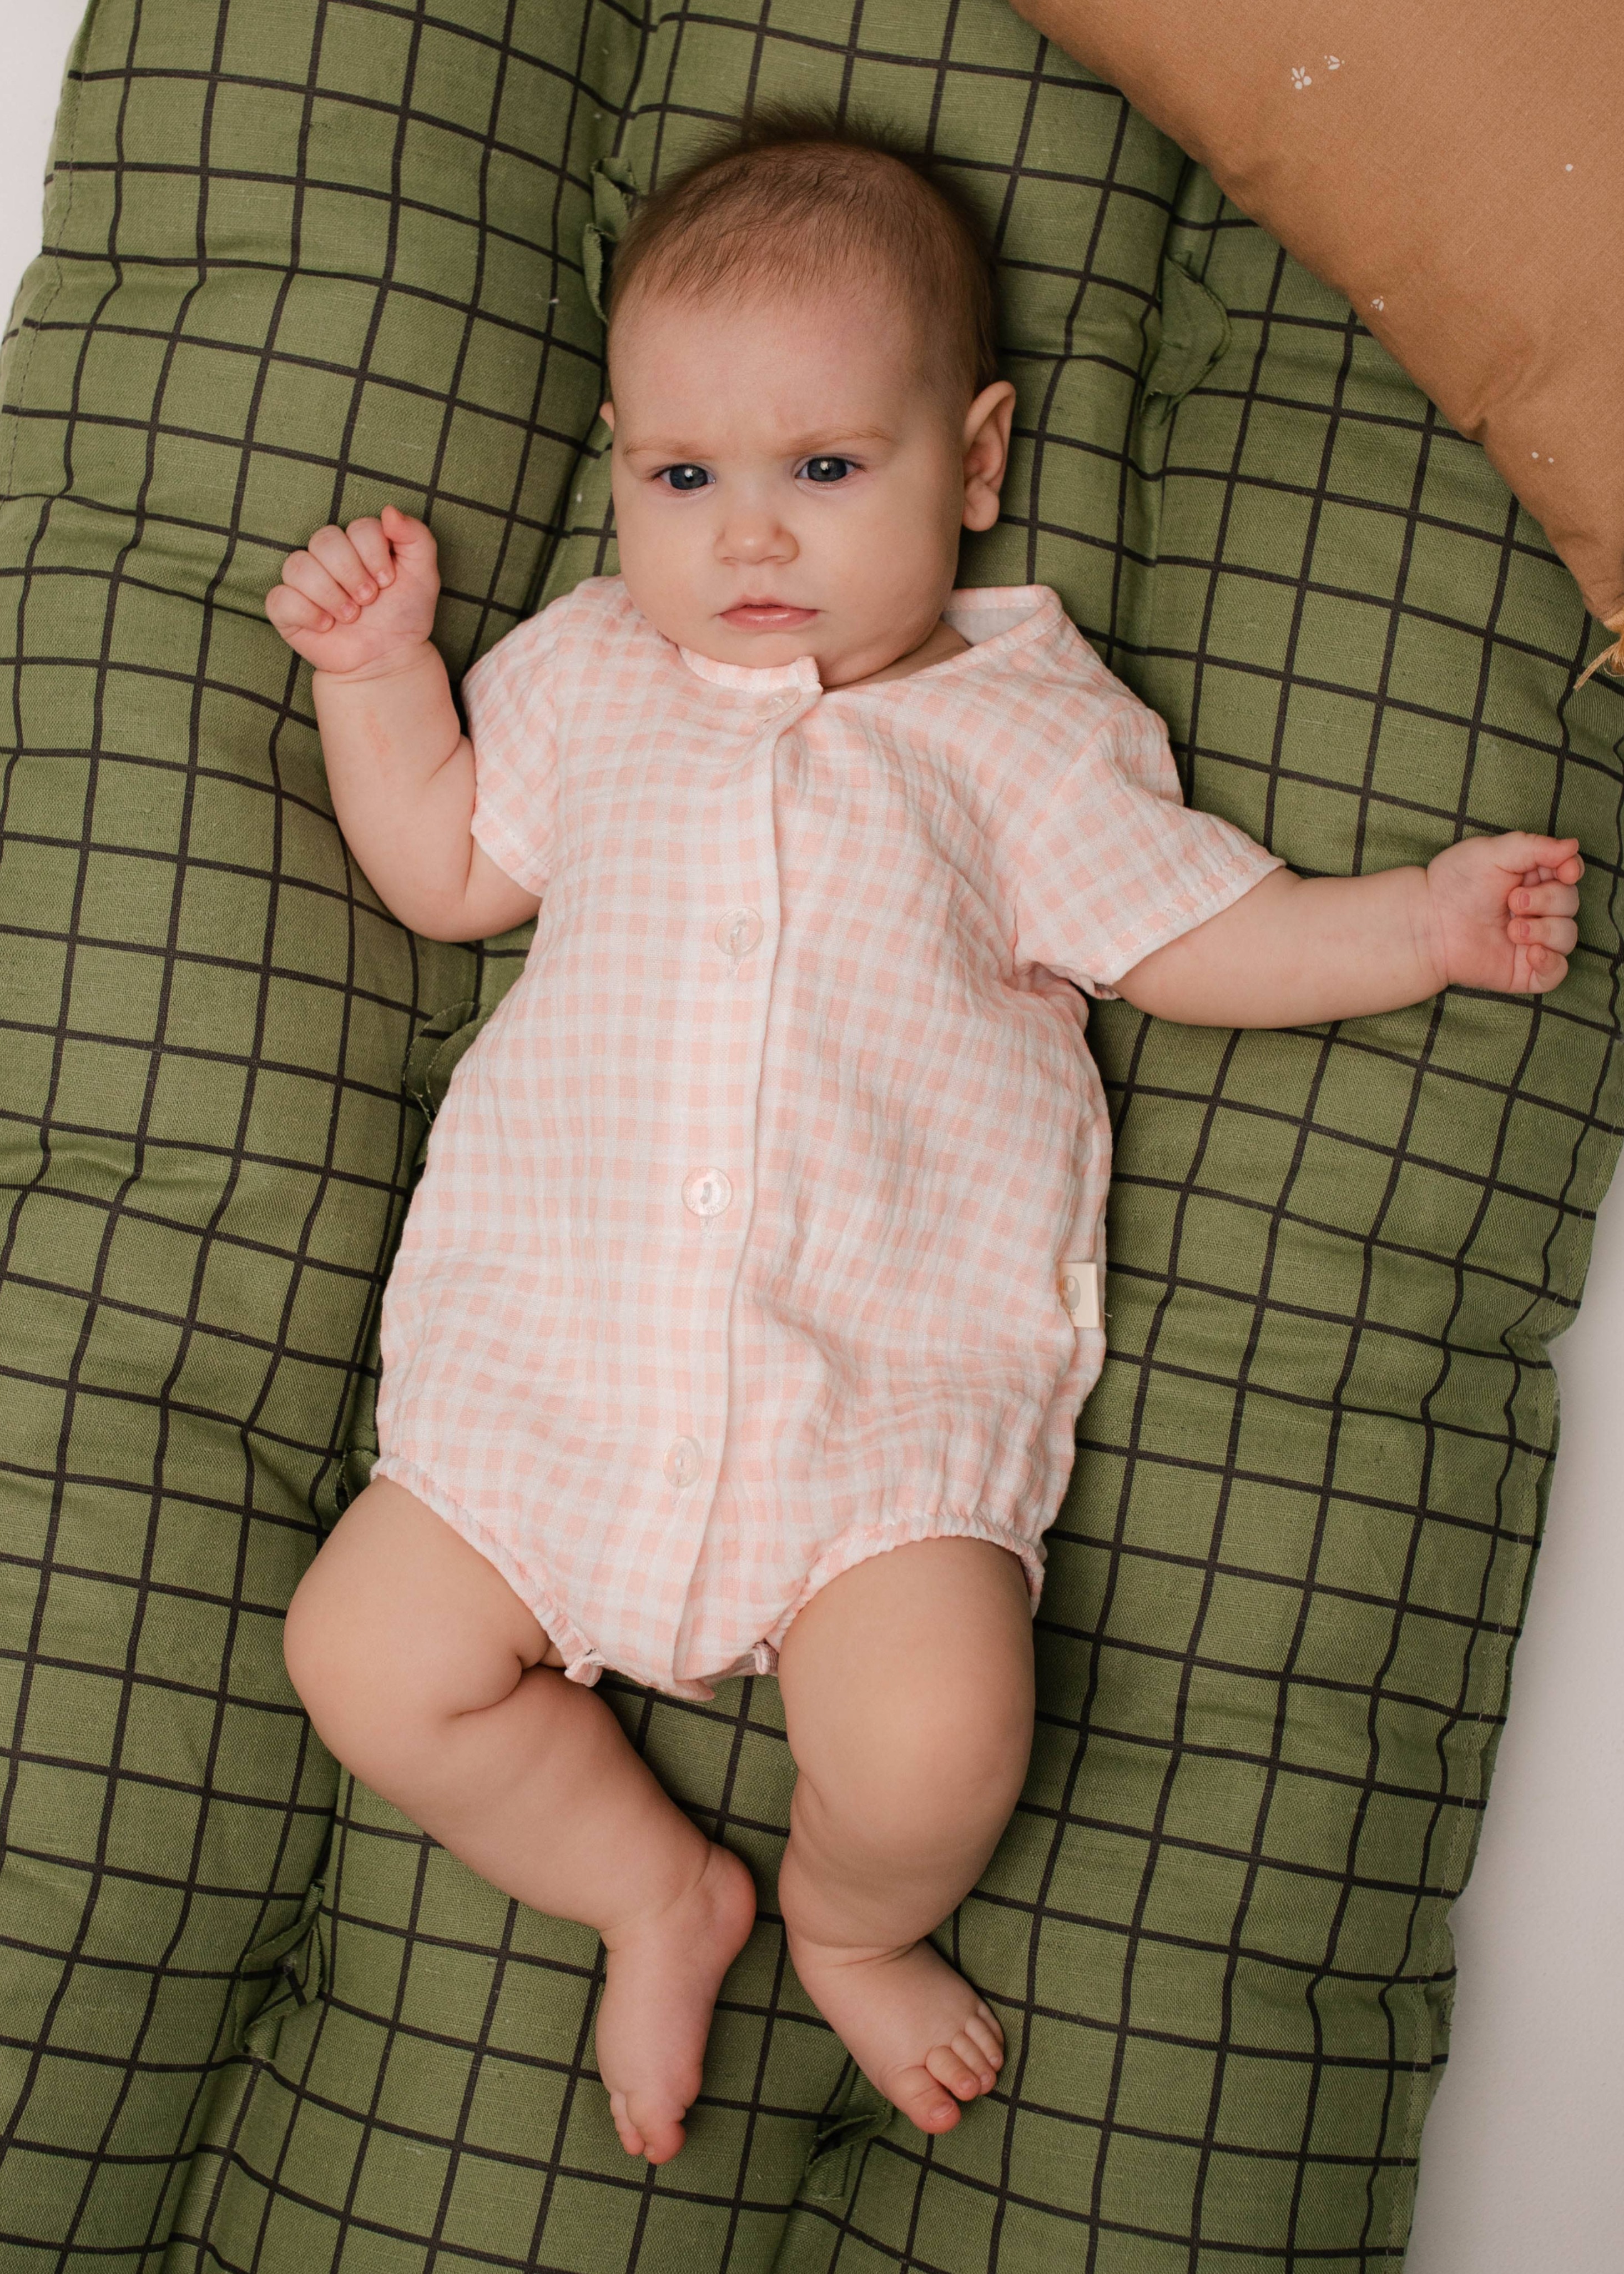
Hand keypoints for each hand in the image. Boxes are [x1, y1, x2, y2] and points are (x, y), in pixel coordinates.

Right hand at [265, 505, 440, 677]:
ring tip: (351, 616)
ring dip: (331, 596)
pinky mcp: (286, 608)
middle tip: (369, 600)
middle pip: (325, 540)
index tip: (388, 581)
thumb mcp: (423, 575)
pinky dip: (307, 613)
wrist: (388, 658)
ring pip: (298, 566)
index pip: (358, 528)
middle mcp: (327, 556)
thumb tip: (389, 511)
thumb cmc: (403, 615)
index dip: (375, 555)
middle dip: (352, 575)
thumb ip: (416, 536)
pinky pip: (280, 598)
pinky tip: (326, 626)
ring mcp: (304, 580)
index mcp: (358, 542)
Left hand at [1426, 832, 1582, 993]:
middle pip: (1570, 903)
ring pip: (1568, 936)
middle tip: (1512, 901)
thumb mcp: (1492, 852)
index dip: (1573, 871)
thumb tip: (1574, 845)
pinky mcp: (1524, 970)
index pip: (1570, 873)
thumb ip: (1535, 846)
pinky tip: (1532, 953)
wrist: (1427, 922)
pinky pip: (1557, 972)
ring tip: (1512, 929)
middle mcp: (1538, 910)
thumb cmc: (1454, 883)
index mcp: (1533, 878)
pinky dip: (1552, 963)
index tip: (1565, 872)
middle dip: (1547, 900)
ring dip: (1546, 930)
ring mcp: (1533, 941)